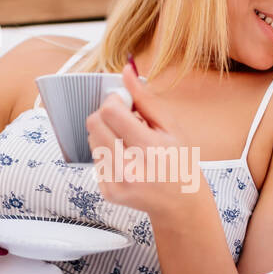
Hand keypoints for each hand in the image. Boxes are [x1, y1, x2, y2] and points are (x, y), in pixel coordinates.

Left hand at [85, 63, 195, 217]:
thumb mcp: (171, 127)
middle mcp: (130, 168)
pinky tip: (127, 160)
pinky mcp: (108, 192)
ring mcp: (116, 183)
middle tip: (125, 121)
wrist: (180, 204)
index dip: (114, 101)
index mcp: (149, 148)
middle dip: (106, 115)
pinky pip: (95, 159)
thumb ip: (145, 98)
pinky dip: (107, 153)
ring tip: (129, 143)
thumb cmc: (180, 161)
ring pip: (91, 140)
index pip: (110, 112)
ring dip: (106, 134)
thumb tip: (126, 70)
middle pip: (94, 124)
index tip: (126, 104)